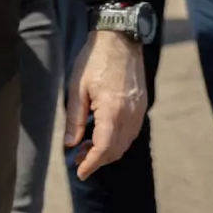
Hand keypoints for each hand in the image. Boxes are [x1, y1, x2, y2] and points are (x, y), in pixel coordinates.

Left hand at [66, 30, 147, 179]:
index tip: (80, 172)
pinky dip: (116, 140)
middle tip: (78, 160)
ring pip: (125, 143)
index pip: (103, 148)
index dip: (91, 164)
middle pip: (116, 150)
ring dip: (107, 151)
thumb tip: (71, 144)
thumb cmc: (94, 61)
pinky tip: (101, 135)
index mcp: (113, 111)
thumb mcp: (77, 88)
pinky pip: (130, 132)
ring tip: (85, 148)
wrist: (120, 40)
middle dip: (97, 160)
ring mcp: (139, 112)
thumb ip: (75, 118)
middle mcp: (130, 116)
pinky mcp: (141, 107)